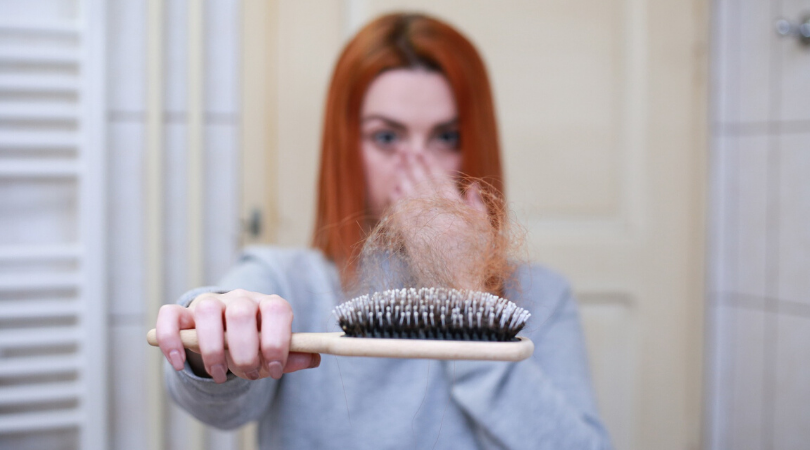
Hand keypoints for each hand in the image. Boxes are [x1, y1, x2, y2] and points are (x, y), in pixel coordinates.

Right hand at [156, 290, 319, 382]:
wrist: (224, 337)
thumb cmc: (253, 345)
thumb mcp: (273, 354)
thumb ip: (291, 356)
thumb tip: (314, 358)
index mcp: (268, 305)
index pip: (277, 309)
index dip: (277, 340)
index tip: (275, 368)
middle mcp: (239, 299)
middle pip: (241, 312)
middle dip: (245, 351)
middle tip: (248, 373)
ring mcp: (210, 303)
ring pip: (207, 311)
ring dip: (212, 349)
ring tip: (220, 374)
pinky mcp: (183, 312)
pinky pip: (170, 316)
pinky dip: (172, 340)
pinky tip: (179, 364)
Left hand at [386, 151, 490, 290]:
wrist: (462, 290)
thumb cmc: (478, 263)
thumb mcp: (486, 233)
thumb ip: (478, 207)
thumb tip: (472, 185)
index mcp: (459, 212)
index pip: (442, 181)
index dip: (430, 165)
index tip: (422, 152)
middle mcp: (441, 217)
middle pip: (423, 184)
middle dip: (413, 165)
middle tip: (404, 149)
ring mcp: (425, 229)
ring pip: (411, 197)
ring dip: (403, 177)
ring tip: (397, 163)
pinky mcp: (413, 242)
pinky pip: (402, 217)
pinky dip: (397, 202)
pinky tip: (393, 189)